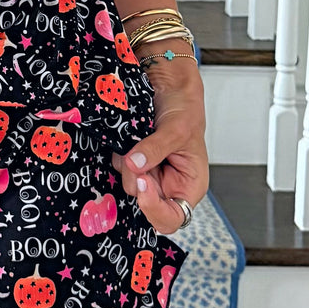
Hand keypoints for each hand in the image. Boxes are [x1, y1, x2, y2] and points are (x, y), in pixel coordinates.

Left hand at [111, 70, 208, 236]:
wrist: (170, 88)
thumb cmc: (185, 110)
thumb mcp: (176, 130)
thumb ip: (156, 148)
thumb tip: (134, 164)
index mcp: (188, 187)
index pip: (172, 218)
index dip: (154, 209)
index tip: (143, 183)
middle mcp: (168, 185)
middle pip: (144, 202)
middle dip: (136, 179)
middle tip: (136, 156)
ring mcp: (150, 175)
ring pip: (129, 184)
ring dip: (126, 164)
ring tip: (138, 141)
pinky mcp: (134, 164)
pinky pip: (120, 168)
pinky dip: (120, 155)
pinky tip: (128, 141)